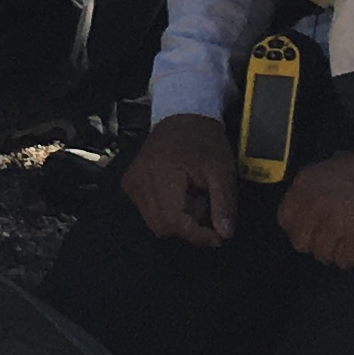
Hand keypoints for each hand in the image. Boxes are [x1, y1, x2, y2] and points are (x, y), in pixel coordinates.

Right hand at [121, 113, 240, 247]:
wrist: (183, 116)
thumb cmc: (204, 142)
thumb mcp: (222, 170)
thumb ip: (224, 204)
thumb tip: (224, 235)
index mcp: (161, 174)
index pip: (175, 222)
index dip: (198, 236)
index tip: (218, 237)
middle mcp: (139, 179)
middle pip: (164, 227)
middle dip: (189, 225)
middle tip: (205, 203)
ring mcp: (131, 182)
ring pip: (155, 223)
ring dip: (178, 219)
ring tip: (192, 196)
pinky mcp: (129, 183)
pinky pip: (147, 212)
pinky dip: (166, 211)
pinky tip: (178, 193)